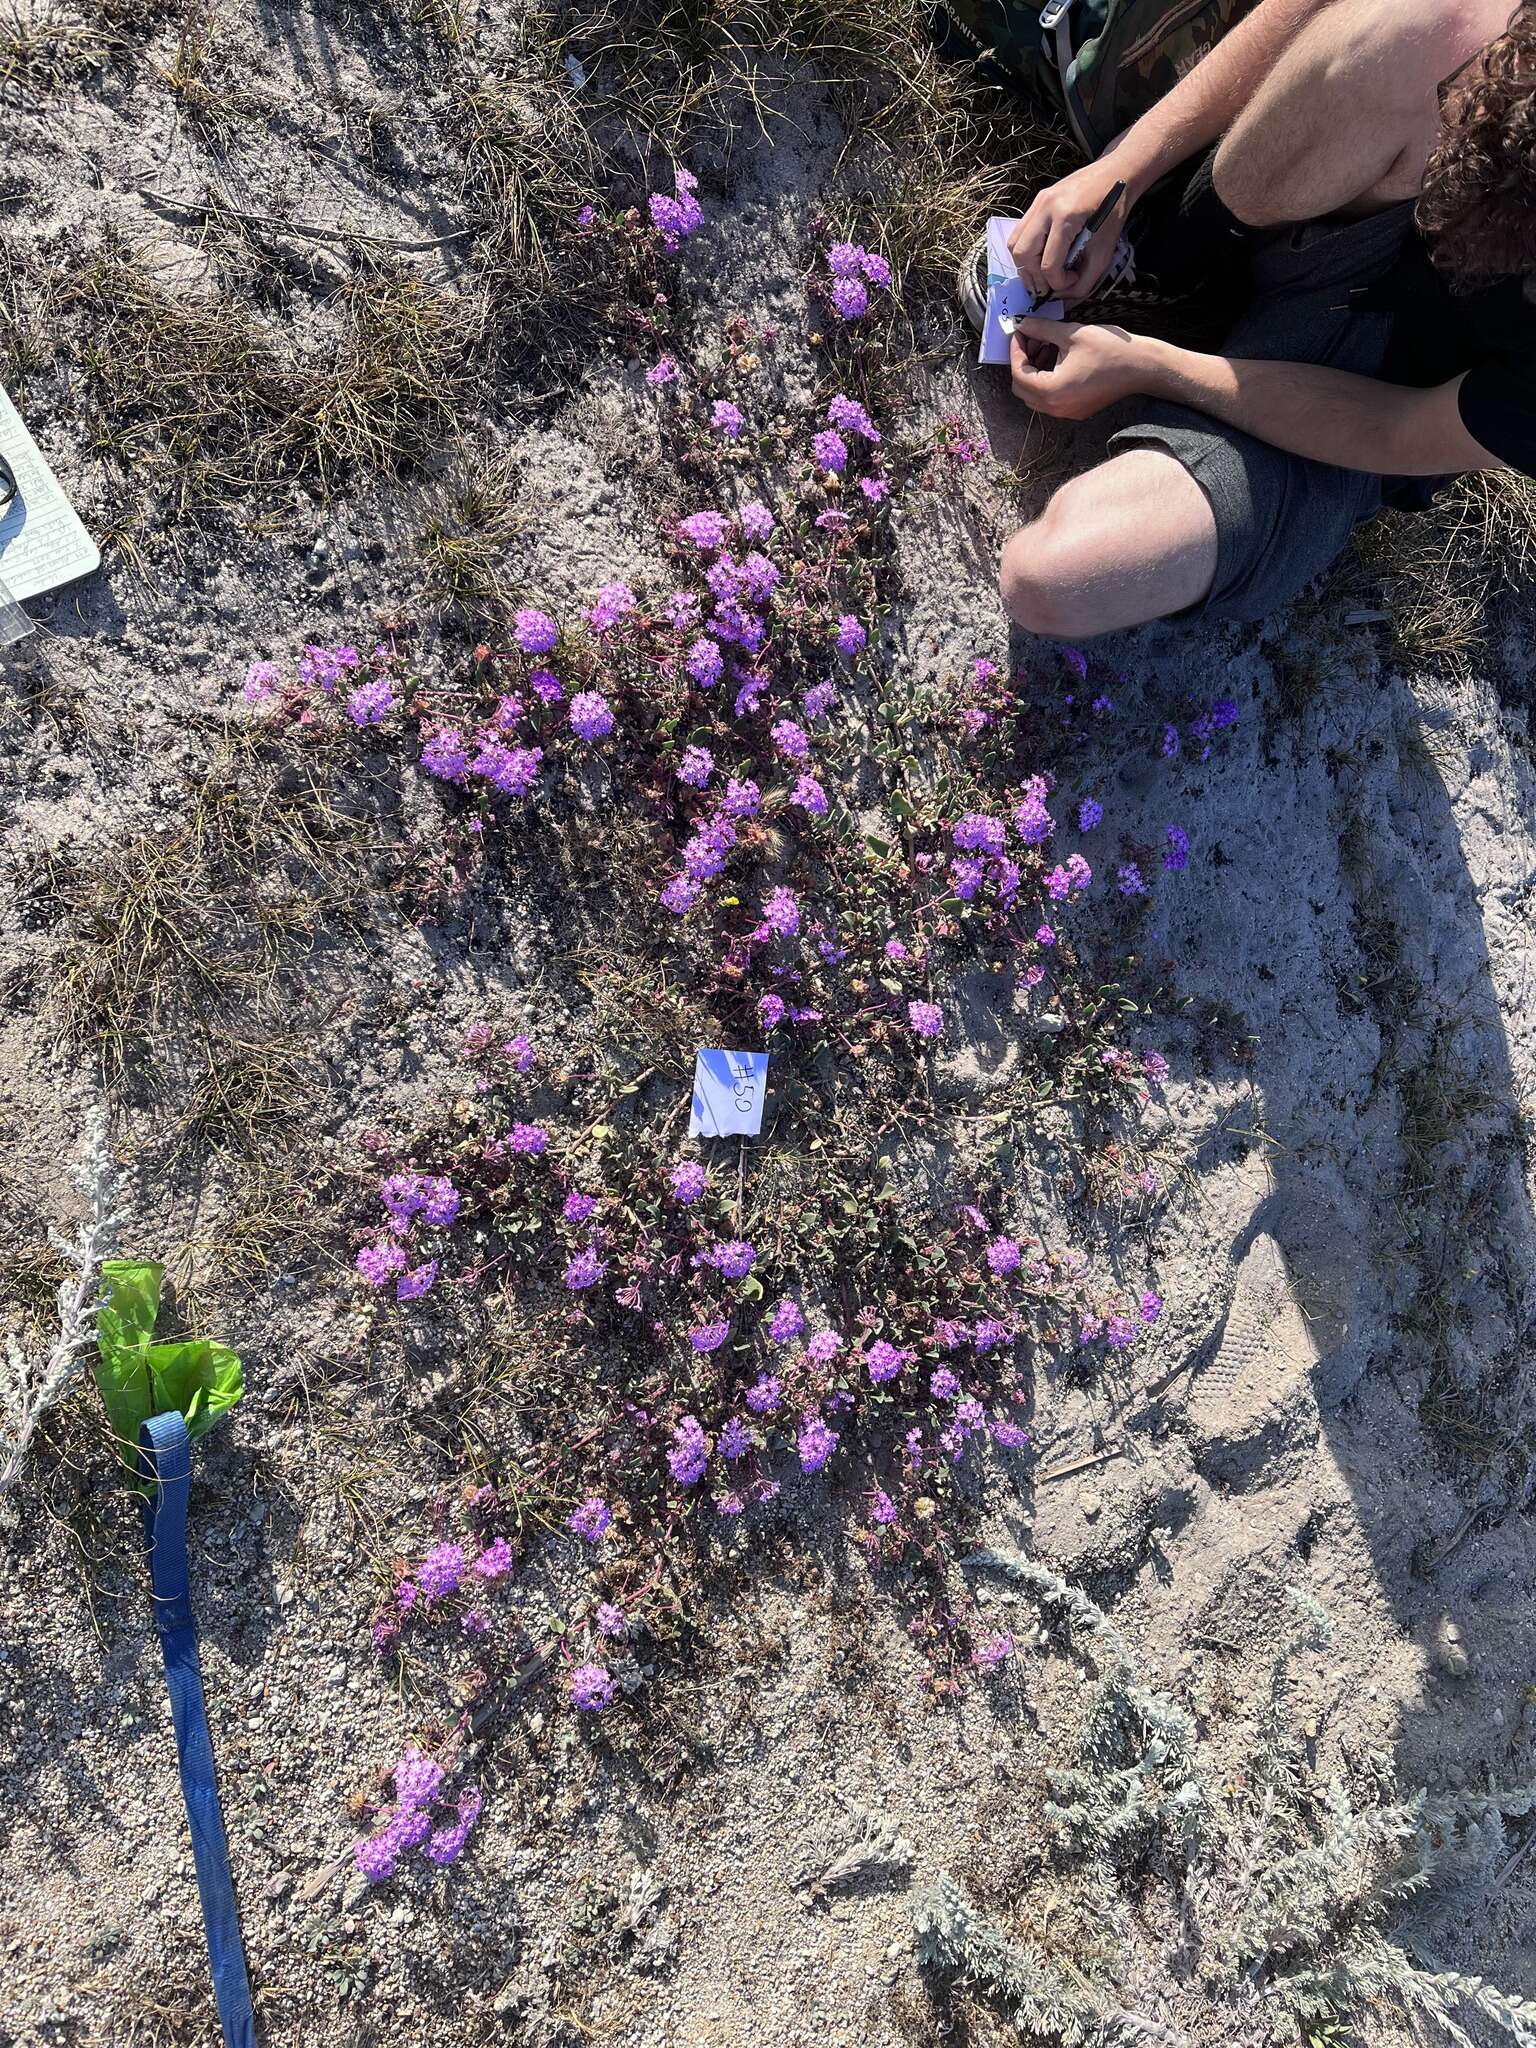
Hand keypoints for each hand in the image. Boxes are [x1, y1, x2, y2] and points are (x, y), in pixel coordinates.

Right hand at [1008, 161, 1135, 301]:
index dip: (1057, 282)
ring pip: (1014, 244)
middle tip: (1046, 287)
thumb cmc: (1114, 211)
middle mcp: (1046, 207)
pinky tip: (1040, 257)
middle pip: (1023, 255)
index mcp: (1066, 218)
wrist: (1116, 174)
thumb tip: (1062, 296)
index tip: (1071, 279)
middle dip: (1033, 278)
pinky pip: (1019, 232)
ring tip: (1040, 276)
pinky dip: (1026, 250)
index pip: (1048, 264)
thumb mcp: (1105, 251)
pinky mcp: (1037, 201)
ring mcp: (1039, 202)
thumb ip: (1084, 280)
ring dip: (1024, 265)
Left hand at [1009, 318, 1156, 419]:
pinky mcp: (1075, 411)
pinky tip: (1058, 359)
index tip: (1020, 332)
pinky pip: (1050, 398)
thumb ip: (1042, 329)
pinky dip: (1047, 380)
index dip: (1016, 350)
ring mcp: (1066, 412)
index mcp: (1051, 391)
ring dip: (1034, 371)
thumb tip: (1022, 324)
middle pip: (1021, 389)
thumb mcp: (1071, 334)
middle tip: (1032, 338)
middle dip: (1023, 362)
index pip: (1018, 373)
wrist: (1141, 367)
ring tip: (1046, 346)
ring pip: (1035, 395)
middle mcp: (1055, 408)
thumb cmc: (1110, 349)